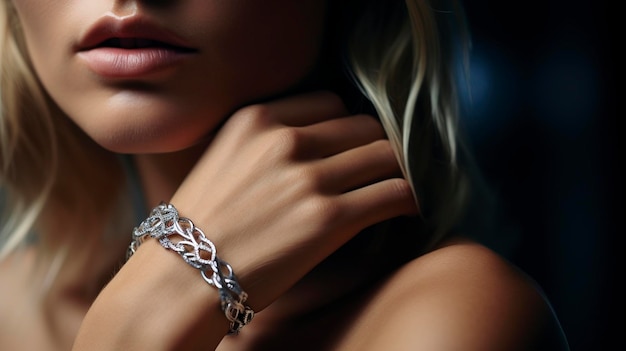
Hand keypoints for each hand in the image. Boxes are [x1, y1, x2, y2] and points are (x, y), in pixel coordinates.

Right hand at [73, 91, 415, 349]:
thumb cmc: (196, 228)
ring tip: (397, 189)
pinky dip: (408, 198)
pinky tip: (407, 209)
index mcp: (257, 119)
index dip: (347, 129)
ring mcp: (308, 177)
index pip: (331, 103)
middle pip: (363, 126)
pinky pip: (394, 193)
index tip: (353, 149)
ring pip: (386, 155)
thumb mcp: (224, 161)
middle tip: (378, 171)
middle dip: (375, 148)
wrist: (178, 279)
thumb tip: (318, 148)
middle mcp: (284, 139)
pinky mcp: (328, 218)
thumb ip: (267, 144)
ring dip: (397, 171)